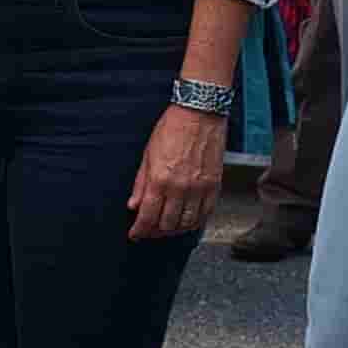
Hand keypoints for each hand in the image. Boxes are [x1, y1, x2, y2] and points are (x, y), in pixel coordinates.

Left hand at [128, 101, 227, 241]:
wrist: (200, 113)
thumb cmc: (172, 128)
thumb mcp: (147, 154)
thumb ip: (141, 184)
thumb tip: (133, 205)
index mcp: (160, 180)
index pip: (148, 217)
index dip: (139, 230)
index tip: (135, 233)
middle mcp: (180, 188)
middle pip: (167, 225)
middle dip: (154, 232)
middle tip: (149, 231)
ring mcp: (200, 188)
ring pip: (187, 224)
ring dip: (174, 230)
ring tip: (166, 227)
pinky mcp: (214, 186)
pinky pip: (205, 214)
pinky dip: (194, 222)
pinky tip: (186, 220)